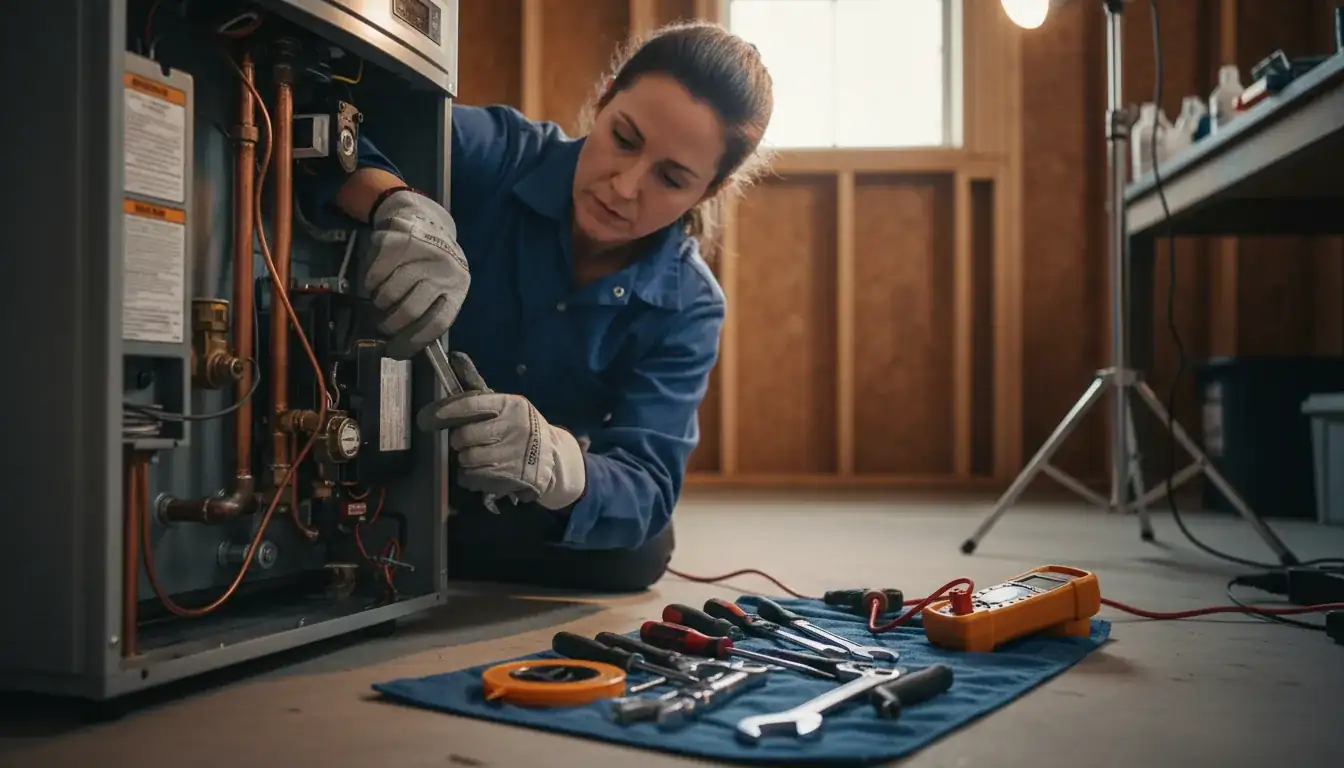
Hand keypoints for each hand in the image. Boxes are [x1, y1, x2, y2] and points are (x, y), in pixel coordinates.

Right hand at [361, 190, 470, 358]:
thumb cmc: (433, 263)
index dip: (415, 341)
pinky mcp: (397, 242)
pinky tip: (374, 284)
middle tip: (384, 326)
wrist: (423, 218)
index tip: (396, 351)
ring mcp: (420, 255)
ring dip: (380, 304)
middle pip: (410, 310)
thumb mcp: (443, 286)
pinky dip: (370, 284)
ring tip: (381, 302)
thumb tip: (406, 346)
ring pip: (390, 293)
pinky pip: (376, 275)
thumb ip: (431, 311)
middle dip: (392, 325)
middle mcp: (442, 270)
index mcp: (457, 286)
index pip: (437, 322)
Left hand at [417, 352, 586, 510]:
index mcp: (510, 404)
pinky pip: (473, 477)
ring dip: (467, 459)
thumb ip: (476, 388)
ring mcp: (514, 454)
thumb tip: (454, 357)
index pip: (471, 404)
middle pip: (465, 435)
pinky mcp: (512, 476)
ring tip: (480, 456)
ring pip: (467, 458)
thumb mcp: (505, 406)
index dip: (446, 411)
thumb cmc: (520, 427)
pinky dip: (470, 476)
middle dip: (460, 440)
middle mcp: (514, 426)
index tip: (426, 419)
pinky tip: (482, 471)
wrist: (553, 458)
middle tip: (468, 441)